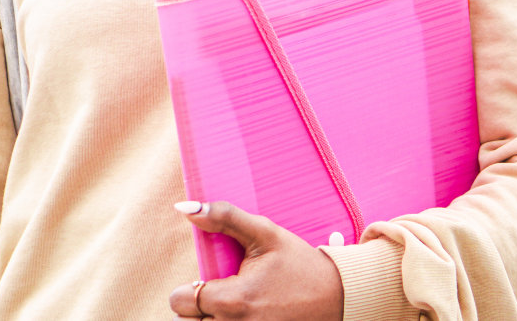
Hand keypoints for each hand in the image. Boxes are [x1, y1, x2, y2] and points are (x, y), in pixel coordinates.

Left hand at [167, 201, 343, 319]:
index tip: (210, 279)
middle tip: (221, 292)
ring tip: (230, 307)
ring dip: (208, 320)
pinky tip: (242, 316)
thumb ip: (223, 217)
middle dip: (196, 306)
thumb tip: (184, 207)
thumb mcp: (264, 232)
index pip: (179, 301)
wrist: (336, 296)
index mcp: (234, 300)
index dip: (189, 287)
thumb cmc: (298, 263)